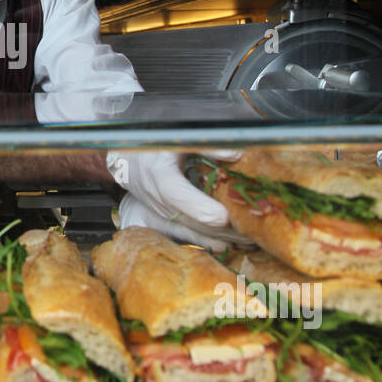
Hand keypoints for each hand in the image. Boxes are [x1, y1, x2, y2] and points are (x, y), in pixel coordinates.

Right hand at [107, 149, 247, 245]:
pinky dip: (213, 241)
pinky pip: (191, 234)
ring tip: (250, 239)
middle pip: (191, 220)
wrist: (128, 161)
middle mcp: (158, 199)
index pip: (175, 194)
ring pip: (194, 231)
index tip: (223, 216)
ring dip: (222, 237)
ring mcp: (162, 214)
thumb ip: (208, 145)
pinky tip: (234, 243)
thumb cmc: (153, 146)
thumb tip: (238, 153)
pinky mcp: (167, 221)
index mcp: (158, 173)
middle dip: (222, 230)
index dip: (198, 206)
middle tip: (253, 233)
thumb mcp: (178, 138)